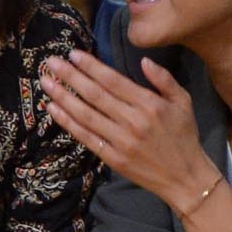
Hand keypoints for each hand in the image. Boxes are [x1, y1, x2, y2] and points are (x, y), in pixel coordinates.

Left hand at [41, 51, 215, 210]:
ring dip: (63, 97)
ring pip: (86, 115)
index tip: (72, 54)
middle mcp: (132, 121)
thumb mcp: (184, 102)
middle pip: (94, 95)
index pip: (113, 81)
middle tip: (50, 63)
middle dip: (70, 77)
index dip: (90, 66)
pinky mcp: (112, 159)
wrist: (186, 177)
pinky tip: (53, 110)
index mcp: (149, 104)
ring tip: (46, 82)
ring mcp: (120, 141)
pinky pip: (86, 137)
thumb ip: (164, 79)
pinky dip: (68, 123)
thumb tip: (144, 60)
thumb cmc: (184, 136)